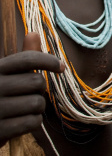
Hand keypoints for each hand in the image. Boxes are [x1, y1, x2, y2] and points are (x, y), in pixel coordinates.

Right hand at [0, 33, 64, 147]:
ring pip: (37, 103)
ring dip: (37, 108)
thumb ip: (22, 58)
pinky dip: (34, 122)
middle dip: (40, 90)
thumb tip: (34, 33)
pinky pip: (32, 122)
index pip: (27, 59)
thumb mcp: (4, 75)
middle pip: (37, 82)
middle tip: (29, 95)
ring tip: (24, 109)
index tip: (61, 67)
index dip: (48, 61)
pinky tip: (24, 121)